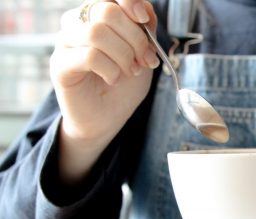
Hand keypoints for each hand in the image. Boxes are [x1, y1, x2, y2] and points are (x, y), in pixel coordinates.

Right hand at [50, 0, 157, 143]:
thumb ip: (145, 31)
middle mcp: (77, 24)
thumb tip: (144, 12)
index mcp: (97, 16)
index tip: (145, 22)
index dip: (129, 2)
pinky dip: (111, 69)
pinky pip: (90, 56)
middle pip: (107, 11)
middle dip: (135, 38)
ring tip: (130, 71)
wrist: (107, 118)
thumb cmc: (123, 85)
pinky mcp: (60, 66)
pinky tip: (114, 79)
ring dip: (123, 55)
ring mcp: (66, 43)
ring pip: (97, 32)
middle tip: (145, 60)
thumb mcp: (143, 55)